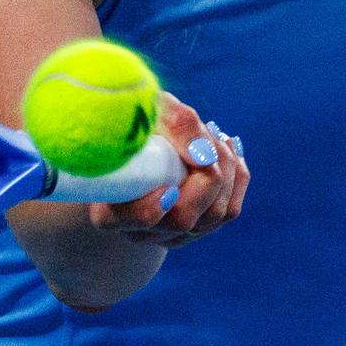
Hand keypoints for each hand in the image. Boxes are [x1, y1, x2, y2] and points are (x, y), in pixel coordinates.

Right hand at [77, 91, 249, 247]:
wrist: (139, 140)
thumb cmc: (138, 122)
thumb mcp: (149, 111)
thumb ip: (173, 124)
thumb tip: (205, 155)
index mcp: (109, 212)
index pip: (130, 222)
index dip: (150, 210)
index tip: (166, 186)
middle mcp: (140, 232)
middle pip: (182, 220)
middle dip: (206, 176)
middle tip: (206, 134)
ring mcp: (172, 235)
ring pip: (213, 216)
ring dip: (225, 169)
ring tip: (215, 135)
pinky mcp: (200, 228)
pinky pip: (230, 211)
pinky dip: (236, 176)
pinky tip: (228, 148)